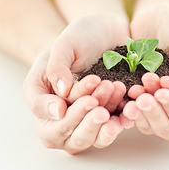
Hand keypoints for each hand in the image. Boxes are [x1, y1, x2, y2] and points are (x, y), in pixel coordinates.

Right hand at [23, 14, 133, 153]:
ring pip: (87, 137)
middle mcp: (60, 111)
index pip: (40, 109)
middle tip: (94, 102)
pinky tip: (128, 112)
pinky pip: (110, 130)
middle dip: (80, 120)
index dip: (49, 111)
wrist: (108, 33)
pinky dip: (119, 123)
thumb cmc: (81, 35)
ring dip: (101, 120)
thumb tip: (62, 92)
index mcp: (42, 91)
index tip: (62, 106)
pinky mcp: (106, 117)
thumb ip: (58, 65)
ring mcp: (84, 118)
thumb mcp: (66, 42)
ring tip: (114, 88)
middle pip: (62, 134)